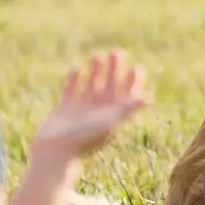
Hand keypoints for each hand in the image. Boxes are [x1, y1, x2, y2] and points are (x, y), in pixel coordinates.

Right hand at [32, 50, 150, 161]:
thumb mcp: (109, 120)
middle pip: (110, 87)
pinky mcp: (64, 110)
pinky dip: (75, 80)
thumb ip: (127, 107)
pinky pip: (71, 91)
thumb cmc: (85, 137)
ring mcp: (81, 111)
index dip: (133, 83)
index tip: (137, 67)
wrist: (56, 152)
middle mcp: (98, 113)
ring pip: (91, 86)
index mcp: (112, 116)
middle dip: (114, 70)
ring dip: (95, 71)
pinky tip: (78, 69)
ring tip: (98, 55)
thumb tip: (148, 97)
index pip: (126, 96)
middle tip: (117, 52)